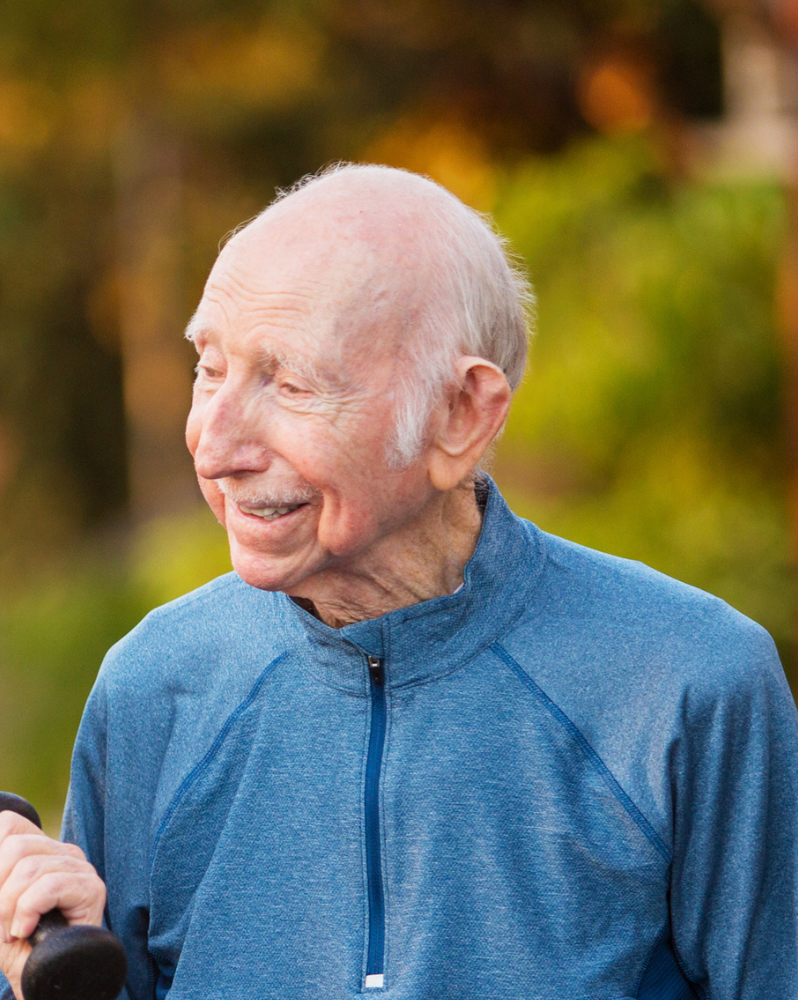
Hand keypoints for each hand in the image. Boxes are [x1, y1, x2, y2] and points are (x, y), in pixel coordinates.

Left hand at [0, 811, 105, 999]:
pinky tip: (27, 930)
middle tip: (2, 922)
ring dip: (8, 909)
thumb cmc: (14, 946)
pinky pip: (48, 886)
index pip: (10, 824)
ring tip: (14, 931)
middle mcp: (63, 852)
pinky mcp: (91, 888)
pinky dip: (27, 912)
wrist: (40, 980)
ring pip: (29, 868)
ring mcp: (80, 868)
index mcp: (40, 849)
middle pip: (15, 845)